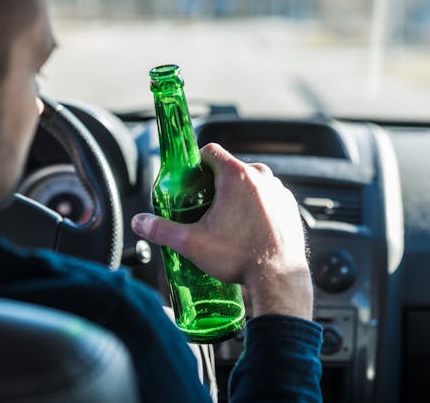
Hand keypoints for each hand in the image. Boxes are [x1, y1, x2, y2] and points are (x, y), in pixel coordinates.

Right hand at [131, 143, 312, 319]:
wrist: (278, 279)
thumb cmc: (240, 257)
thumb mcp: (191, 243)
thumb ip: (161, 229)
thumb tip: (140, 222)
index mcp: (236, 176)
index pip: (210, 150)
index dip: (196, 163)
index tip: (190, 180)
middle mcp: (261, 177)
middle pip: (230, 167)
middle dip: (215, 183)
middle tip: (204, 206)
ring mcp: (278, 191)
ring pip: (251, 183)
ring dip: (238, 195)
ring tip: (227, 221)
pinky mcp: (290, 206)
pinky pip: (268, 198)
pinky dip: (257, 207)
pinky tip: (248, 228)